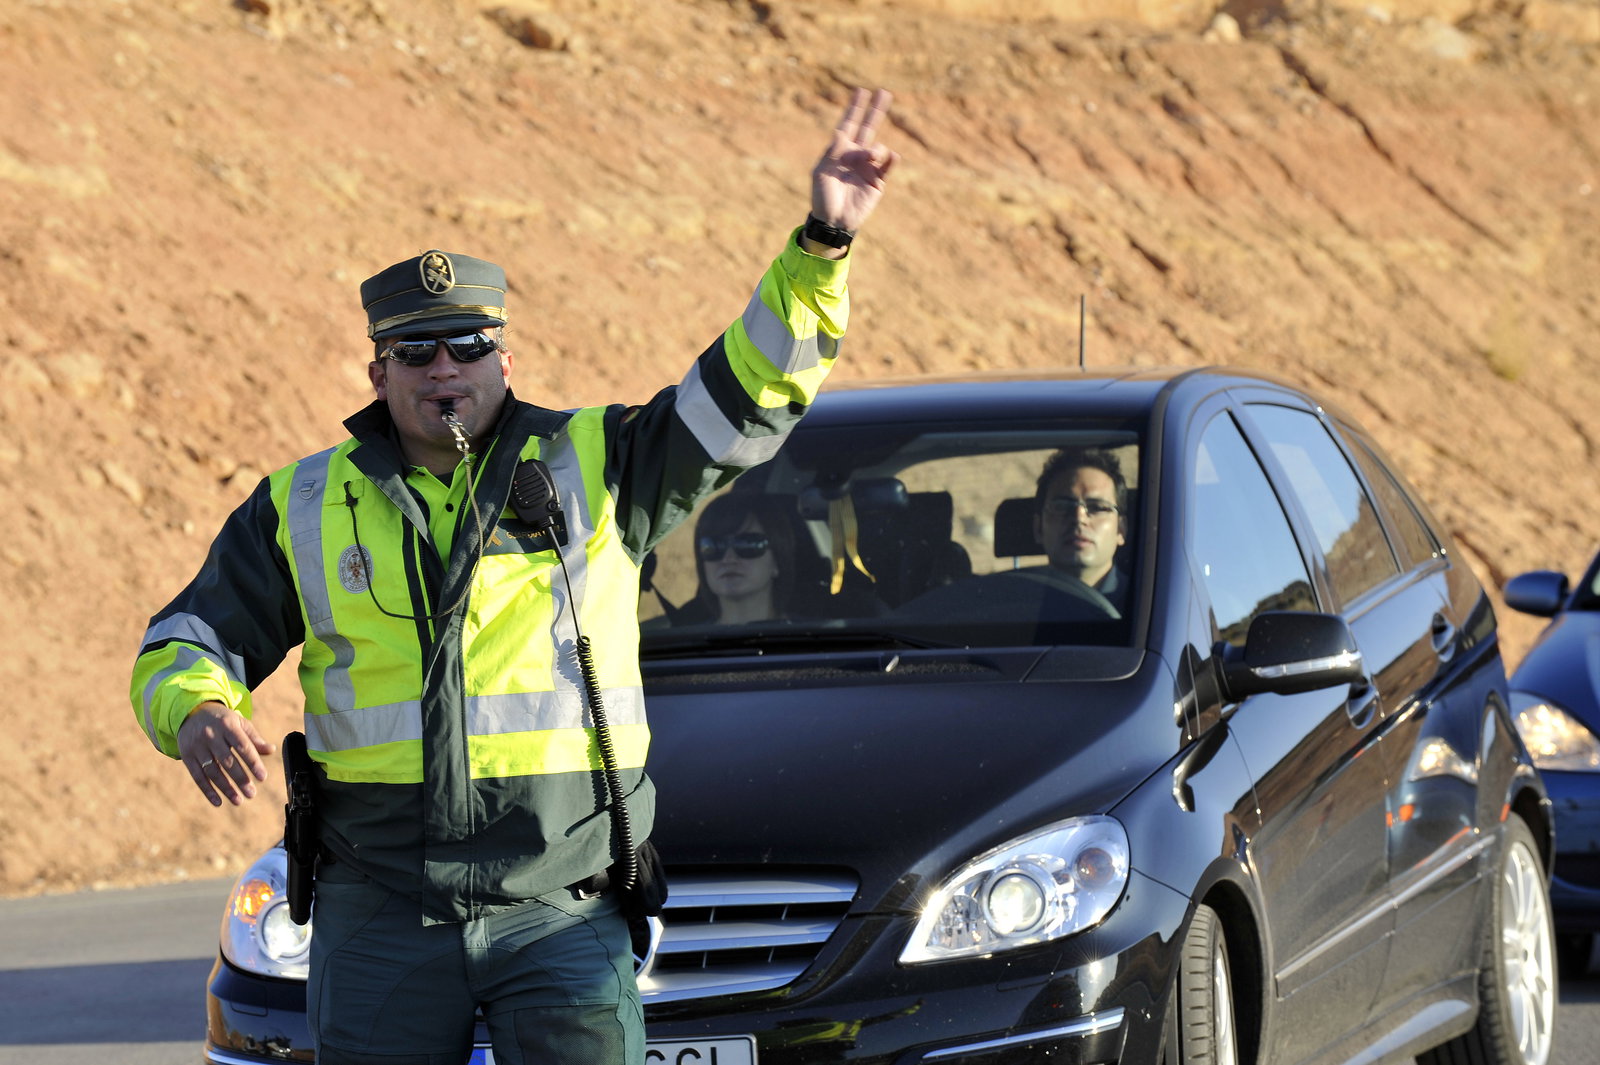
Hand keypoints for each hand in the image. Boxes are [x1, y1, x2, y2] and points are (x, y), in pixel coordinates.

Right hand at [177, 702, 275, 807]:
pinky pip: (197, 776)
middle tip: (252, 794)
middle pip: (227, 761)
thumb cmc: (223, 720)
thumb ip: (254, 738)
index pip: (242, 746)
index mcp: (227, 725)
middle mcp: (210, 735)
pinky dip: (207, 790)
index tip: (262, 778)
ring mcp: (197, 746)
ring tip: (239, 800)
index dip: (253, 763)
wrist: (192, 713)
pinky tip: (218, 802)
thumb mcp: (239, 723)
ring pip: (212, 771)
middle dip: (240, 779)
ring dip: (225, 788)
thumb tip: (271, 750)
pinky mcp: (187, 756)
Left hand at [810, 87, 897, 235]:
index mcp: (840, 151)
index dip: (855, 108)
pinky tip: (890, 156)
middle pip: (868, 128)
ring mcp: (868, 168)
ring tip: (871, 156)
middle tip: (884, 92)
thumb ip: (831, 153)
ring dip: (876, 149)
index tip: (861, 91)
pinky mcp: (878, 182)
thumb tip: (841, 133)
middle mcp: (856, 156)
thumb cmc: (822, 198)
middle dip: (875, 111)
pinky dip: (890, 159)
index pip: (849, 124)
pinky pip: (888, 166)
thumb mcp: (821, 174)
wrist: (834, 222)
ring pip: (877, 148)